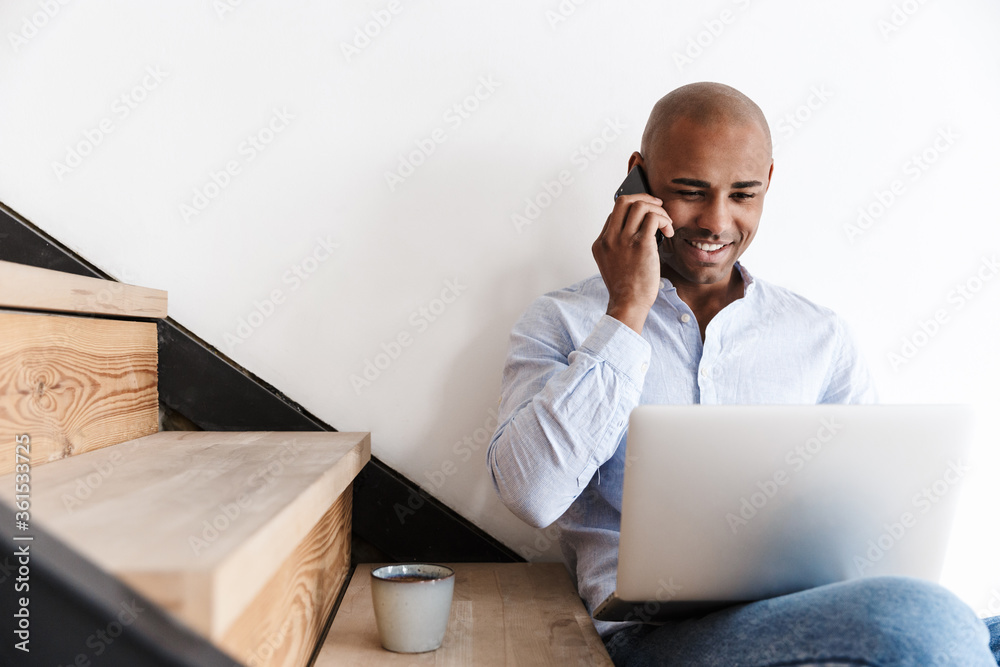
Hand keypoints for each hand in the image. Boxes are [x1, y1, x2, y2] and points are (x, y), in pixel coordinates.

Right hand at [592, 194, 673, 334]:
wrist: (628, 303)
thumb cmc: (626, 288)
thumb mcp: (612, 265)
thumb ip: (618, 247)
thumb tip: (637, 230)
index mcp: (600, 243)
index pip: (615, 213)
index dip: (633, 209)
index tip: (647, 214)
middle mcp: (609, 238)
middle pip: (623, 201)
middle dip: (644, 198)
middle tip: (657, 206)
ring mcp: (623, 240)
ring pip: (640, 206)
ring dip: (658, 210)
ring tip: (666, 223)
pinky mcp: (640, 244)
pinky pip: (653, 218)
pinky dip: (664, 220)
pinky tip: (669, 231)